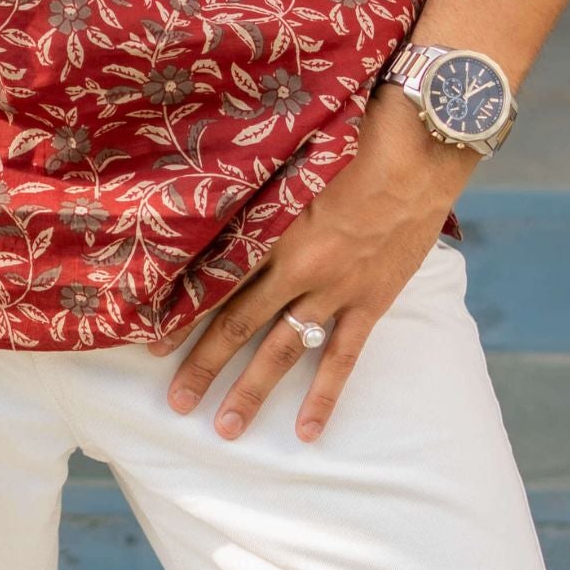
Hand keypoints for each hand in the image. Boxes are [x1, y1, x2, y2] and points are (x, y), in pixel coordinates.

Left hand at [153, 94, 468, 444]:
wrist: (421, 150)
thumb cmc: (354, 138)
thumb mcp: (293, 159)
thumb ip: (258, 185)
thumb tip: (217, 187)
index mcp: (271, 229)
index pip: (213, 280)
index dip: (180, 313)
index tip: (148, 341)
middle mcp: (296, 267)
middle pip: (238, 323)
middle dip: (204, 365)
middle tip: (176, 402)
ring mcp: (334, 289)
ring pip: (282, 349)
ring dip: (252, 390)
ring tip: (225, 428)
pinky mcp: (370, 302)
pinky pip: (342, 357)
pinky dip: (324, 395)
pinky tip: (306, 431)